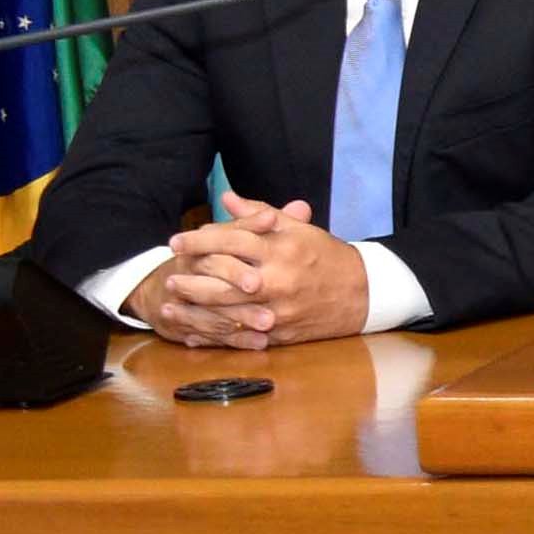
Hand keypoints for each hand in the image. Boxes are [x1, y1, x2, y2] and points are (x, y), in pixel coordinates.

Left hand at [136, 193, 373, 347]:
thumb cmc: (327, 257)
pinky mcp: (280, 332)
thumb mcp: (299, 230)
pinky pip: (240, 334)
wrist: (364, 294)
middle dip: (191, 277)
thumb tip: (227, 199)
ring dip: (195, 307)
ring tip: (172, 301)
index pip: (232, 240)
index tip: (176, 241)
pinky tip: (193, 330)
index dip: (200, 240)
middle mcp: (278, 279)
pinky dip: (214, 333)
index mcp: (282, 249)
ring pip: (227, 310)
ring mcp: (279, 309)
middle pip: (223, 279)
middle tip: (169, 274)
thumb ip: (259, 215)